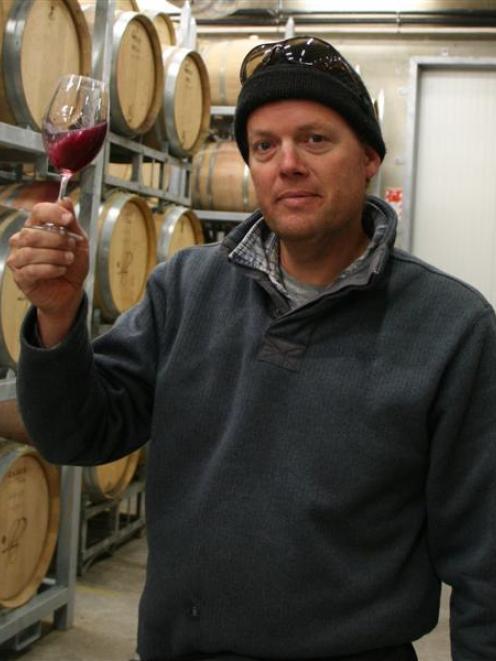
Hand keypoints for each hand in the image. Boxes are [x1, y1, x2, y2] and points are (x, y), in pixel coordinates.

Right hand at [7, 198, 88, 344]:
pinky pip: (31, 269)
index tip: (68, 219)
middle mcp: (23, 241)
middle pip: (33, 232)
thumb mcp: (78, 242)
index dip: (52, 213)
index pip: (37, 212)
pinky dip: (50, 269)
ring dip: (55, 255)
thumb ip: (72, 222)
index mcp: (36, 228)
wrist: (71, 292)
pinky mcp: (21, 277)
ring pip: (31, 251)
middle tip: (72, 248)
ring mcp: (19, 259)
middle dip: (58, 240)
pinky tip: (60, 270)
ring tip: (68, 260)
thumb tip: (65, 200)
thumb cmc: (72, 266)